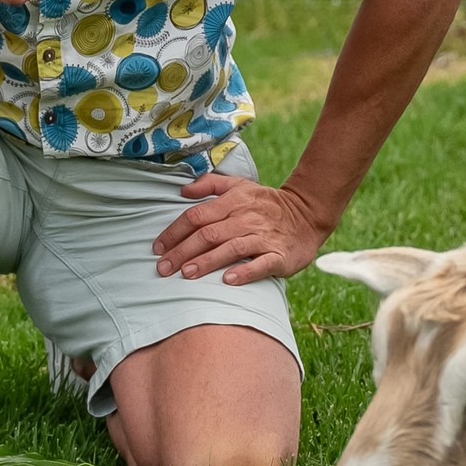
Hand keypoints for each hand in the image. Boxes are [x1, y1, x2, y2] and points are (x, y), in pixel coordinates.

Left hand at [153, 176, 336, 284]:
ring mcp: (264, 237)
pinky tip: (228, 281)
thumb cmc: (266, 204)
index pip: (197, 215)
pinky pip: (261, 264)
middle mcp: (247, 218)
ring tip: (187, 274)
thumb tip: (183, 190)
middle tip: (163, 268)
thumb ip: (210, 184)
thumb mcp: (240, 186)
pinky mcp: (279, 255)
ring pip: (231, 248)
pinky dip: (245, 272)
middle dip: (183, 251)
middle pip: (209, 234)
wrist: (307, 215)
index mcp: (234, 201)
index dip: (175, 231)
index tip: (158, 247)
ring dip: (207, 261)